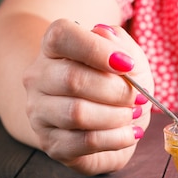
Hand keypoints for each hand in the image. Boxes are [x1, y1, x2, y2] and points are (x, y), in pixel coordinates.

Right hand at [23, 19, 152, 174]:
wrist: (107, 123)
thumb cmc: (116, 85)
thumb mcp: (130, 60)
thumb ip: (122, 44)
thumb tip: (107, 34)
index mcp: (55, 48)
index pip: (62, 36)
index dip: (97, 49)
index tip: (127, 64)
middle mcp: (39, 78)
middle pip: (72, 79)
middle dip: (117, 91)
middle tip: (139, 97)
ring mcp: (40, 112)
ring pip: (77, 113)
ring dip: (117, 116)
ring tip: (133, 114)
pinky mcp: (52, 143)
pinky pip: (85, 141)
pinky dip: (116, 138)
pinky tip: (129, 133)